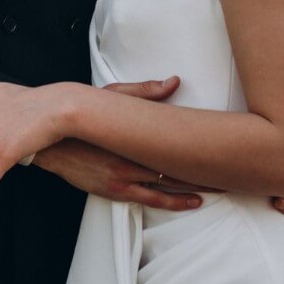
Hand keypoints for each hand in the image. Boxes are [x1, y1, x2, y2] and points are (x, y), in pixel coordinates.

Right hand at [35, 77, 213, 210]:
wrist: (51, 141)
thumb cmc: (83, 116)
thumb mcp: (113, 96)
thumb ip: (144, 91)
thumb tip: (173, 82)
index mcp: (133, 136)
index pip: (175, 144)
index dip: (200, 148)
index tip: (223, 147)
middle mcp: (131, 160)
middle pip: (177, 167)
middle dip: (205, 171)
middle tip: (232, 172)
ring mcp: (124, 178)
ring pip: (169, 187)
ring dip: (195, 188)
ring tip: (220, 189)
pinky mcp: (115, 190)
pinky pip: (151, 200)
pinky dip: (174, 201)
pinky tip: (192, 201)